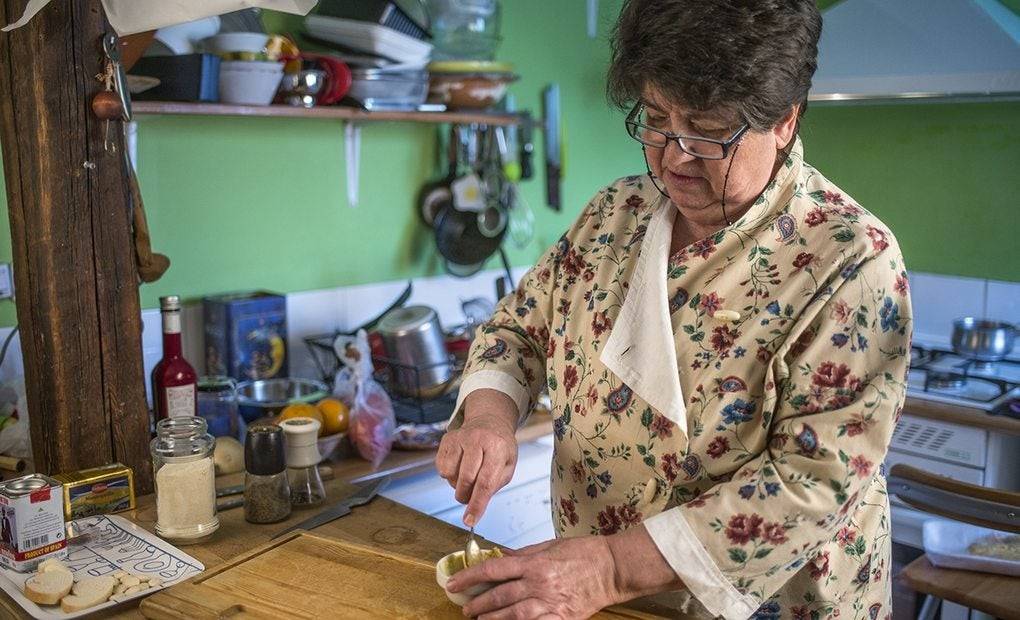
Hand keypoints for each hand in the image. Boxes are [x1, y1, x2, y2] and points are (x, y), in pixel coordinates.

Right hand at [436, 390, 518, 526]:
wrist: (489, 421)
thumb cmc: (500, 447)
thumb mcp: (508, 466)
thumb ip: (494, 487)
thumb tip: (475, 509)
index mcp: (497, 447)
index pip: (486, 482)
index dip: (477, 504)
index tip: (470, 520)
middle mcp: (478, 439)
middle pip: (466, 480)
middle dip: (466, 496)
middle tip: (470, 497)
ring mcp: (460, 437)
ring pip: (450, 475)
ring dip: (457, 485)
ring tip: (468, 476)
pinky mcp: (447, 439)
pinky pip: (441, 468)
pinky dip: (449, 475)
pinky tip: (460, 466)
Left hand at [449, 537, 620, 618]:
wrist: (613, 568)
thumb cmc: (584, 553)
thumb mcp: (550, 546)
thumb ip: (523, 554)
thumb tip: (500, 555)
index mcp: (534, 563)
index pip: (493, 570)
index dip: (470, 577)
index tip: (454, 582)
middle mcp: (539, 583)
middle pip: (499, 596)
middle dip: (478, 602)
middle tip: (465, 607)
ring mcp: (551, 603)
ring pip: (513, 615)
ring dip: (492, 618)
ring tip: (480, 619)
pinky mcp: (562, 617)